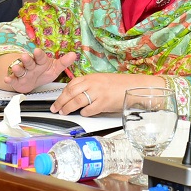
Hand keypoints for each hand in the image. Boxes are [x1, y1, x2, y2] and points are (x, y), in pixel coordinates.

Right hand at [0, 48, 75, 91]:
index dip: (39, 54)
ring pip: (20, 70)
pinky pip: (12, 80)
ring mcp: (23, 73)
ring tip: (16, 67)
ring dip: (17, 68)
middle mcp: (31, 66)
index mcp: (40, 61)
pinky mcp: (17, 81)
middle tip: (25, 56)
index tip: (38, 51)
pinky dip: (9, 80)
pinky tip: (7, 79)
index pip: (40, 57)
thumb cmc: (43, 71)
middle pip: (29, 62)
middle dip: (27, 60)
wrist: (32, 80)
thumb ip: (63, 62)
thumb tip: (74, 55)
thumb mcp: (55, 68)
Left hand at [50, 73, 167, 116]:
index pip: (72, 84)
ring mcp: (98, 93)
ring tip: (63, 112)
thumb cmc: (120, 85)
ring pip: (77, 101)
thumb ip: (90, 86)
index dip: (62, 92)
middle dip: (60, 101)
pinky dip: (84, 112)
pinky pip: (89, 109)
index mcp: (92, 77)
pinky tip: (83, 114)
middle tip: (55, 108)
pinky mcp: (104, 103)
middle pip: (71, 92)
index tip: (58, 99)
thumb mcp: (102, 81)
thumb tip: (76, 96)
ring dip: (68, 108)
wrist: (135, 87)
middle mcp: (93, 83)